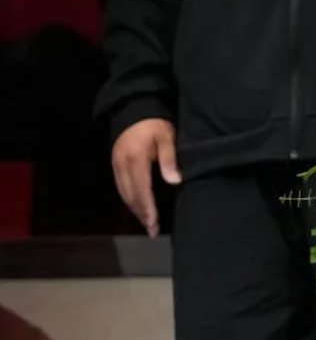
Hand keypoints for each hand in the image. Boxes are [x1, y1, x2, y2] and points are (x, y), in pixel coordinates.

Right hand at [111, 118, 180, 236]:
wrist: (133, 109)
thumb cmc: (155, 124)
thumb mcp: (167, 137)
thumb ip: (169, 159)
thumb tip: (175, 181)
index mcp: (136, 159)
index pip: (142, 190)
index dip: (148, 209)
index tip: (154, 224)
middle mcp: (122, 164)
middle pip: (131, 195)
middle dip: (142, 214)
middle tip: (152, 230)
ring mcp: (117, 164)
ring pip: (124, 192)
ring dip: (135, 209)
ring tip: (147, 223)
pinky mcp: (116, 163)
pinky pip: (121, 186)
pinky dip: (130, 199)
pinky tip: (138, 207)